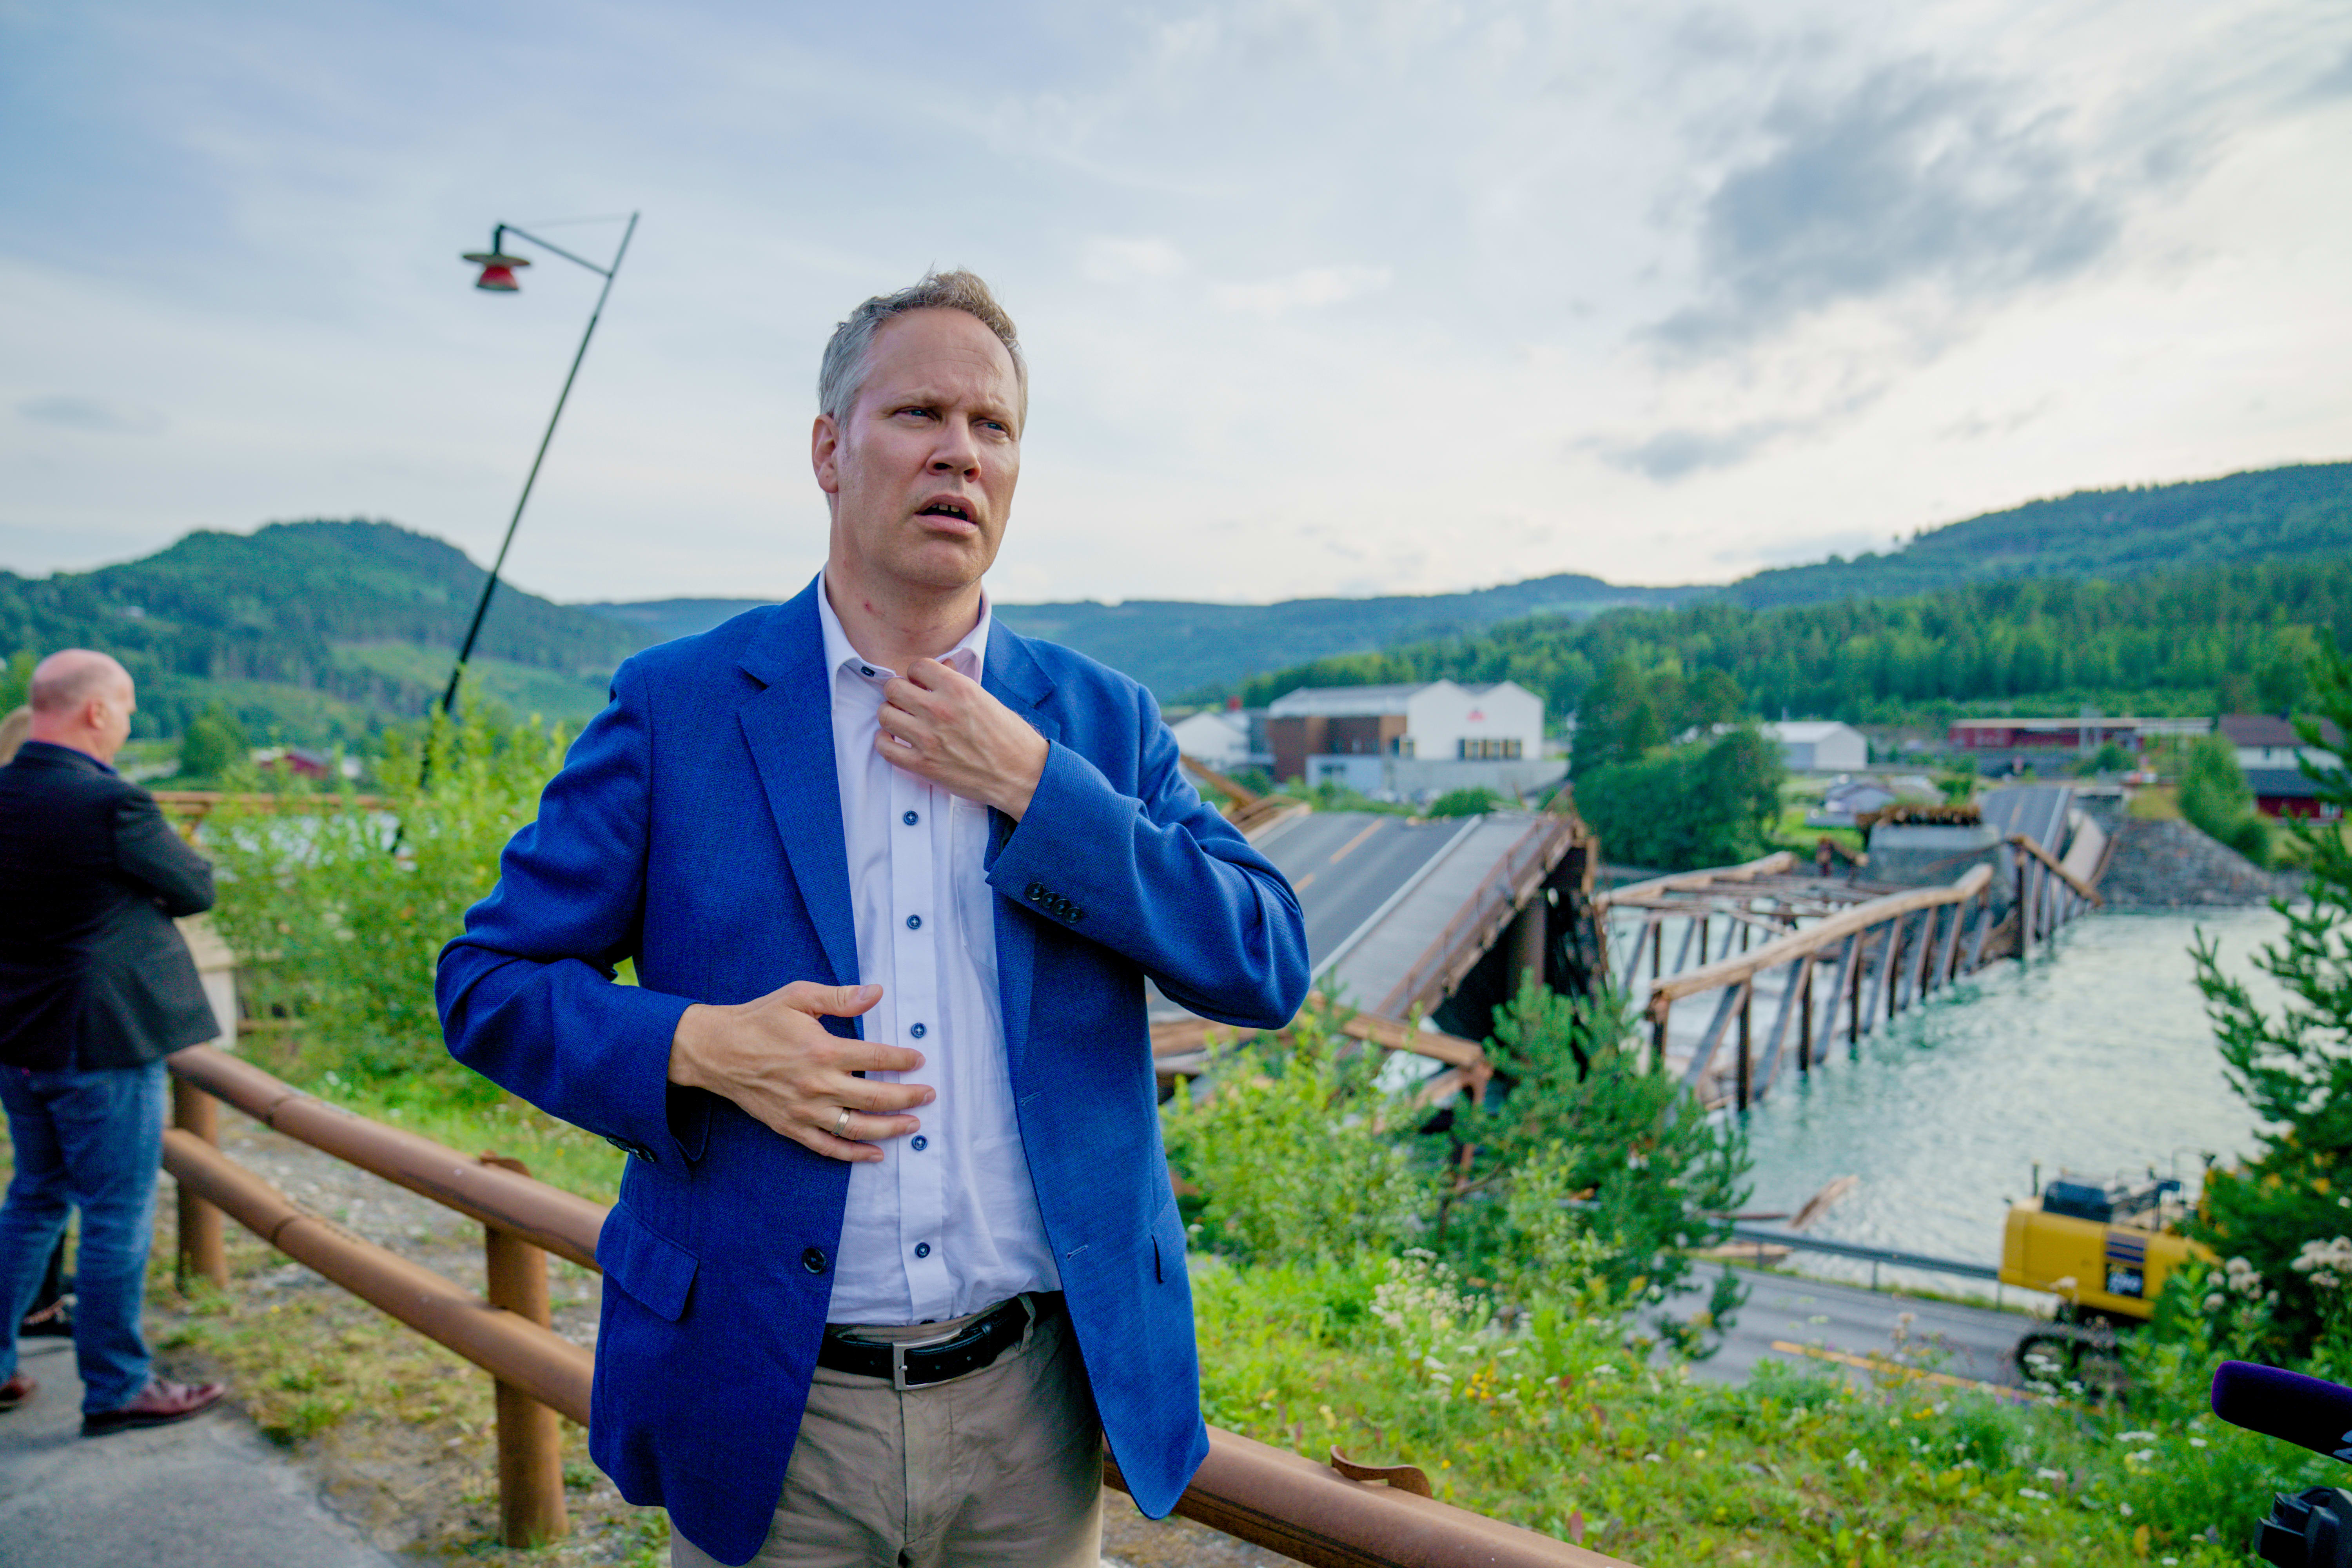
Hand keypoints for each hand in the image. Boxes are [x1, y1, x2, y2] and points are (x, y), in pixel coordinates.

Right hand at [667, 982, 930, 1162]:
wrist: (716, 1050)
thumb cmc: (759, 1019)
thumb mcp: (798, 996)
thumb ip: (840, 998)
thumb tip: (876, 993)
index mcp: (822, 1050)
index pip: (875, 1058)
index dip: (902, 1060)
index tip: (919, 1060)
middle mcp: (817, 1085)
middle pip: (874, 1098)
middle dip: (908, 1097)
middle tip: (929, 1095)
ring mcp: (804, 1110)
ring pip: (857, 1128)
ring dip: (890, 1128)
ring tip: (913, 1124)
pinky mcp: (790, 1127)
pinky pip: (828, 1147)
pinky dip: (853, 1154)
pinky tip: (875, 1154)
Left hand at [875, 658, 1049, 818]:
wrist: (1021, 774)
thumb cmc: (1010, 737)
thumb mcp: (986, 699)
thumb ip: (958, 683)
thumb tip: (942, 668)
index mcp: (958, 688)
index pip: (917, 666)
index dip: (917, 675)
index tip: (921, 684)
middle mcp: (940, 709)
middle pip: (893, 688)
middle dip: (899, 692)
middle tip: (908, 701)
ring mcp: (929, 738)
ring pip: (885, 714)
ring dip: (892, 716)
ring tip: (903, 721)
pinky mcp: (923, 764)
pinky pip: (885, 748)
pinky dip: (886, 743)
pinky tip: (896, 741)